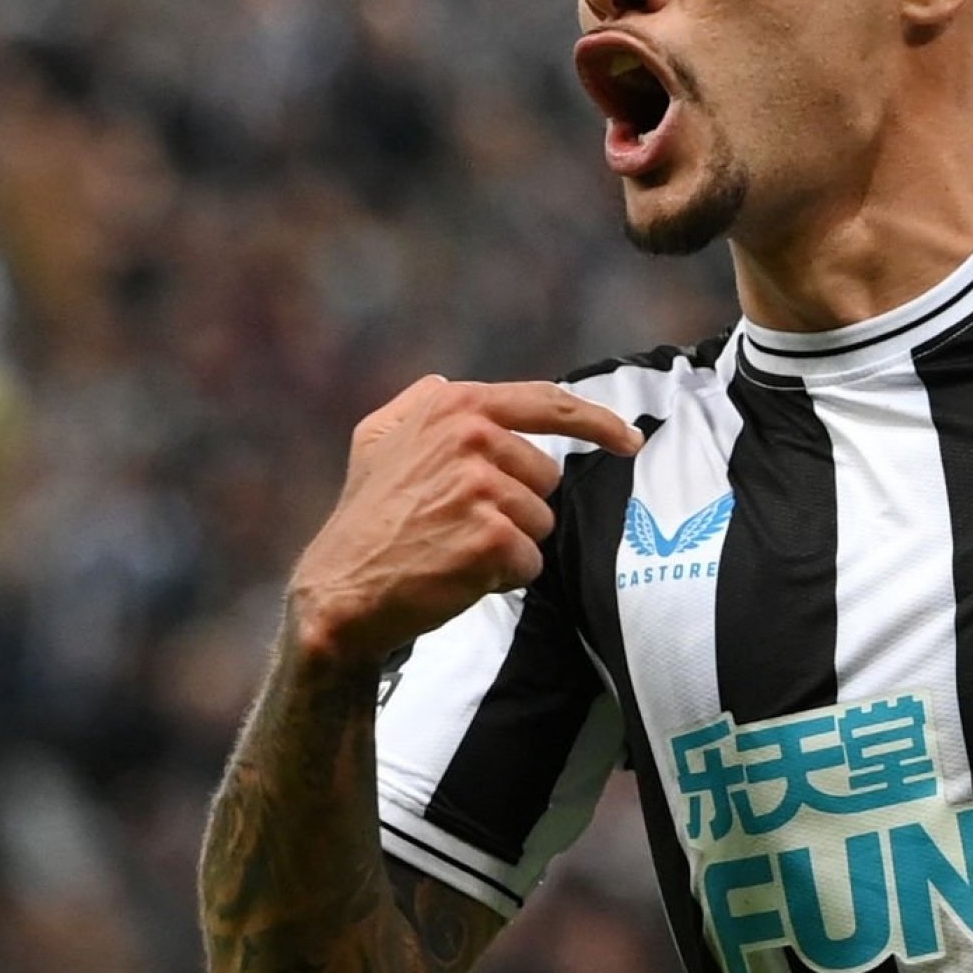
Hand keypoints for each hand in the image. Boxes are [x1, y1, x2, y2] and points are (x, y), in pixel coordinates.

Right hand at [290, 377, 641, 664]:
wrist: (341, 590)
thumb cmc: (367, 518)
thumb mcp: (377, 440)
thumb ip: (418, 403)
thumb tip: (449, 382)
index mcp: (454, 406)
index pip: (549, 404)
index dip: (599, 423)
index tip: (631, 441)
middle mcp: (471, 437)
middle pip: (547, 477)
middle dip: (516, 507)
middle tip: (457, 522)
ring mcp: (481, 487)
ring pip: (541, 522)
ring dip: (508, 544)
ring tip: (453, 547)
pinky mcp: (490, 537)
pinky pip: (531, 561)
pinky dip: (503, 576)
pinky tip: (458, 573)